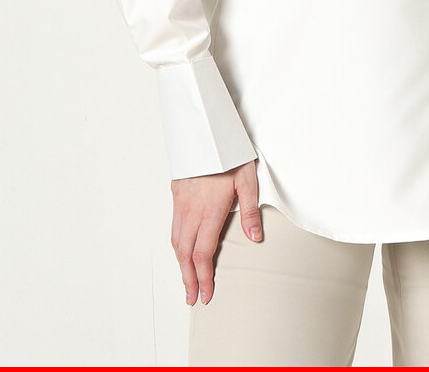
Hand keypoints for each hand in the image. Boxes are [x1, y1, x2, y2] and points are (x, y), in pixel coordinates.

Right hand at [170, 159, 261, 305]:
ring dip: (180, 264)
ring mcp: (181, 202)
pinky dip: (176, 245)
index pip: (203, 252)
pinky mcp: (177, 193)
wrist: (205, 131)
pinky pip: (173, 226)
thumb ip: (251, 210)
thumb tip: (254, 238)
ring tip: (186, 280)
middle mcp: (191, 209)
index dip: (204, 276)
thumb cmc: (228, 153)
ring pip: (176, 240)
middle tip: (192, 298)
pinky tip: (181, 250)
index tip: (206, 293)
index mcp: (210, 209)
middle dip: (188, 278)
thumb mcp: (248, 178)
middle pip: (185, 253)